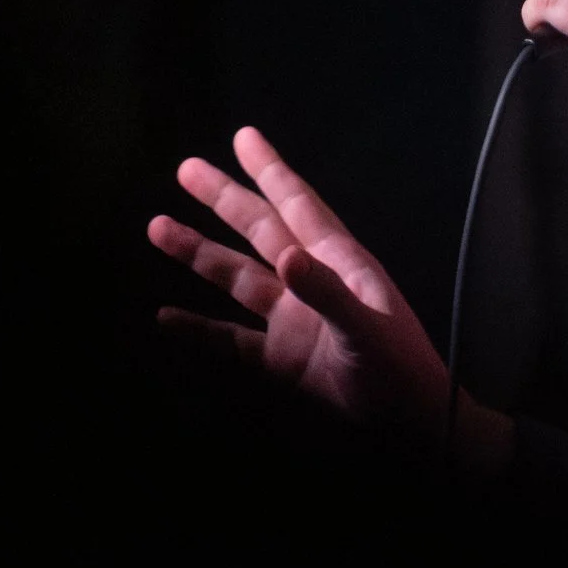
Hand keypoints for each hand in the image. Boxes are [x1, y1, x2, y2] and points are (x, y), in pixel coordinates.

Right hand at [147, 127, 505, 464]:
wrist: (411, 431)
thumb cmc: (401, 375)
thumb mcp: (367, 331)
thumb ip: (328, 294)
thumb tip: (286, 255)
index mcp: (342, 265)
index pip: (300, 207)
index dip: (272, 171)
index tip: (244, 136)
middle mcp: (313, 285)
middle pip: (261, 231)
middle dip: (225, 200)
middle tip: (186, 168)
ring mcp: (295, 322)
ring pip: (237, 278)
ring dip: (199, 254)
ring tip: (156, 227)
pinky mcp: (282, 362)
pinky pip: (231, 340)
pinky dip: (198, 329)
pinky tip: (164, 316)